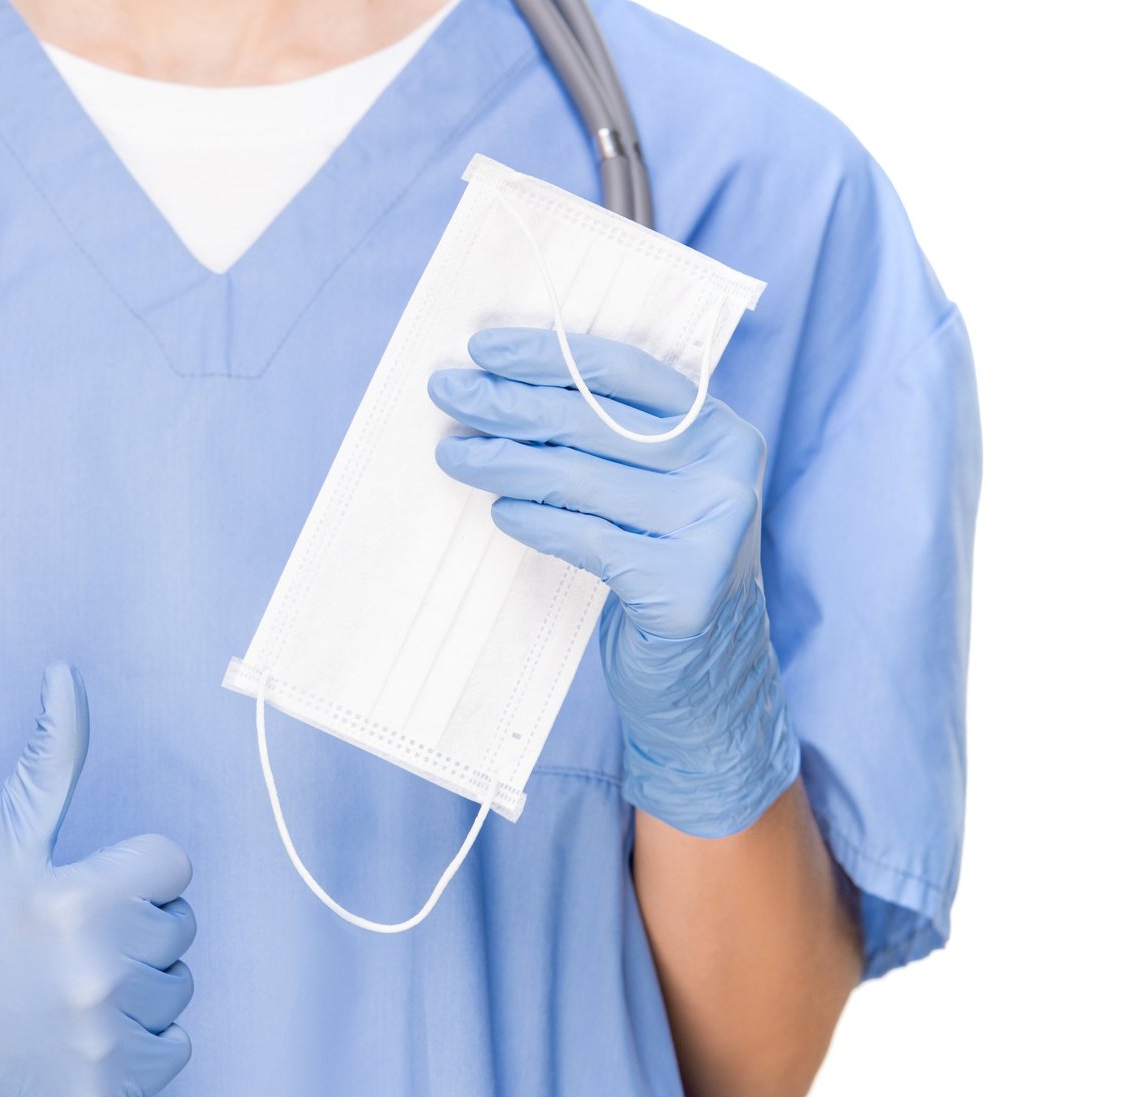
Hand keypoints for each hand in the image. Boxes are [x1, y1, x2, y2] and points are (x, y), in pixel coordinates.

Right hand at [0, 663, 195, 1096]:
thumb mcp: (0, 835)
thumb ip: (50, 754)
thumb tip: (66, 672)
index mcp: (83, 896)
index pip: (173, 865)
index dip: (129, 873)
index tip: (79, 892)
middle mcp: (101, 969)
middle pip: (179, 927)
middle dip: (133, 927)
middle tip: (63, 942)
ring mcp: (104, 1037)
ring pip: (177, 989)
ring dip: (138, 986)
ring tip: (66, 987)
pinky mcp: (103, 1093)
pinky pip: (172, 1052)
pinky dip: (139, 1045)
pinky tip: (81, 1033)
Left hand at [427, 327, 798, 836]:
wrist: (708, 674)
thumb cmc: (660, 565)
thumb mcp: (652, 491)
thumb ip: (610, 442)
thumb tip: (501, 390)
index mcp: (720, 429)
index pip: (626, 371)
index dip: (549, 354)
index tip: (482, 346)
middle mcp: (726, 471)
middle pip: (594, 422)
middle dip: (509, 402)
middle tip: (446, 393)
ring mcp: (712, 531)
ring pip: (580, 479)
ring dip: (502, 461)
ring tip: (451, 454)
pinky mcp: (683, 588)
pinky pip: (587, 540)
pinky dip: (536, 522)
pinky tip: (499, 510)